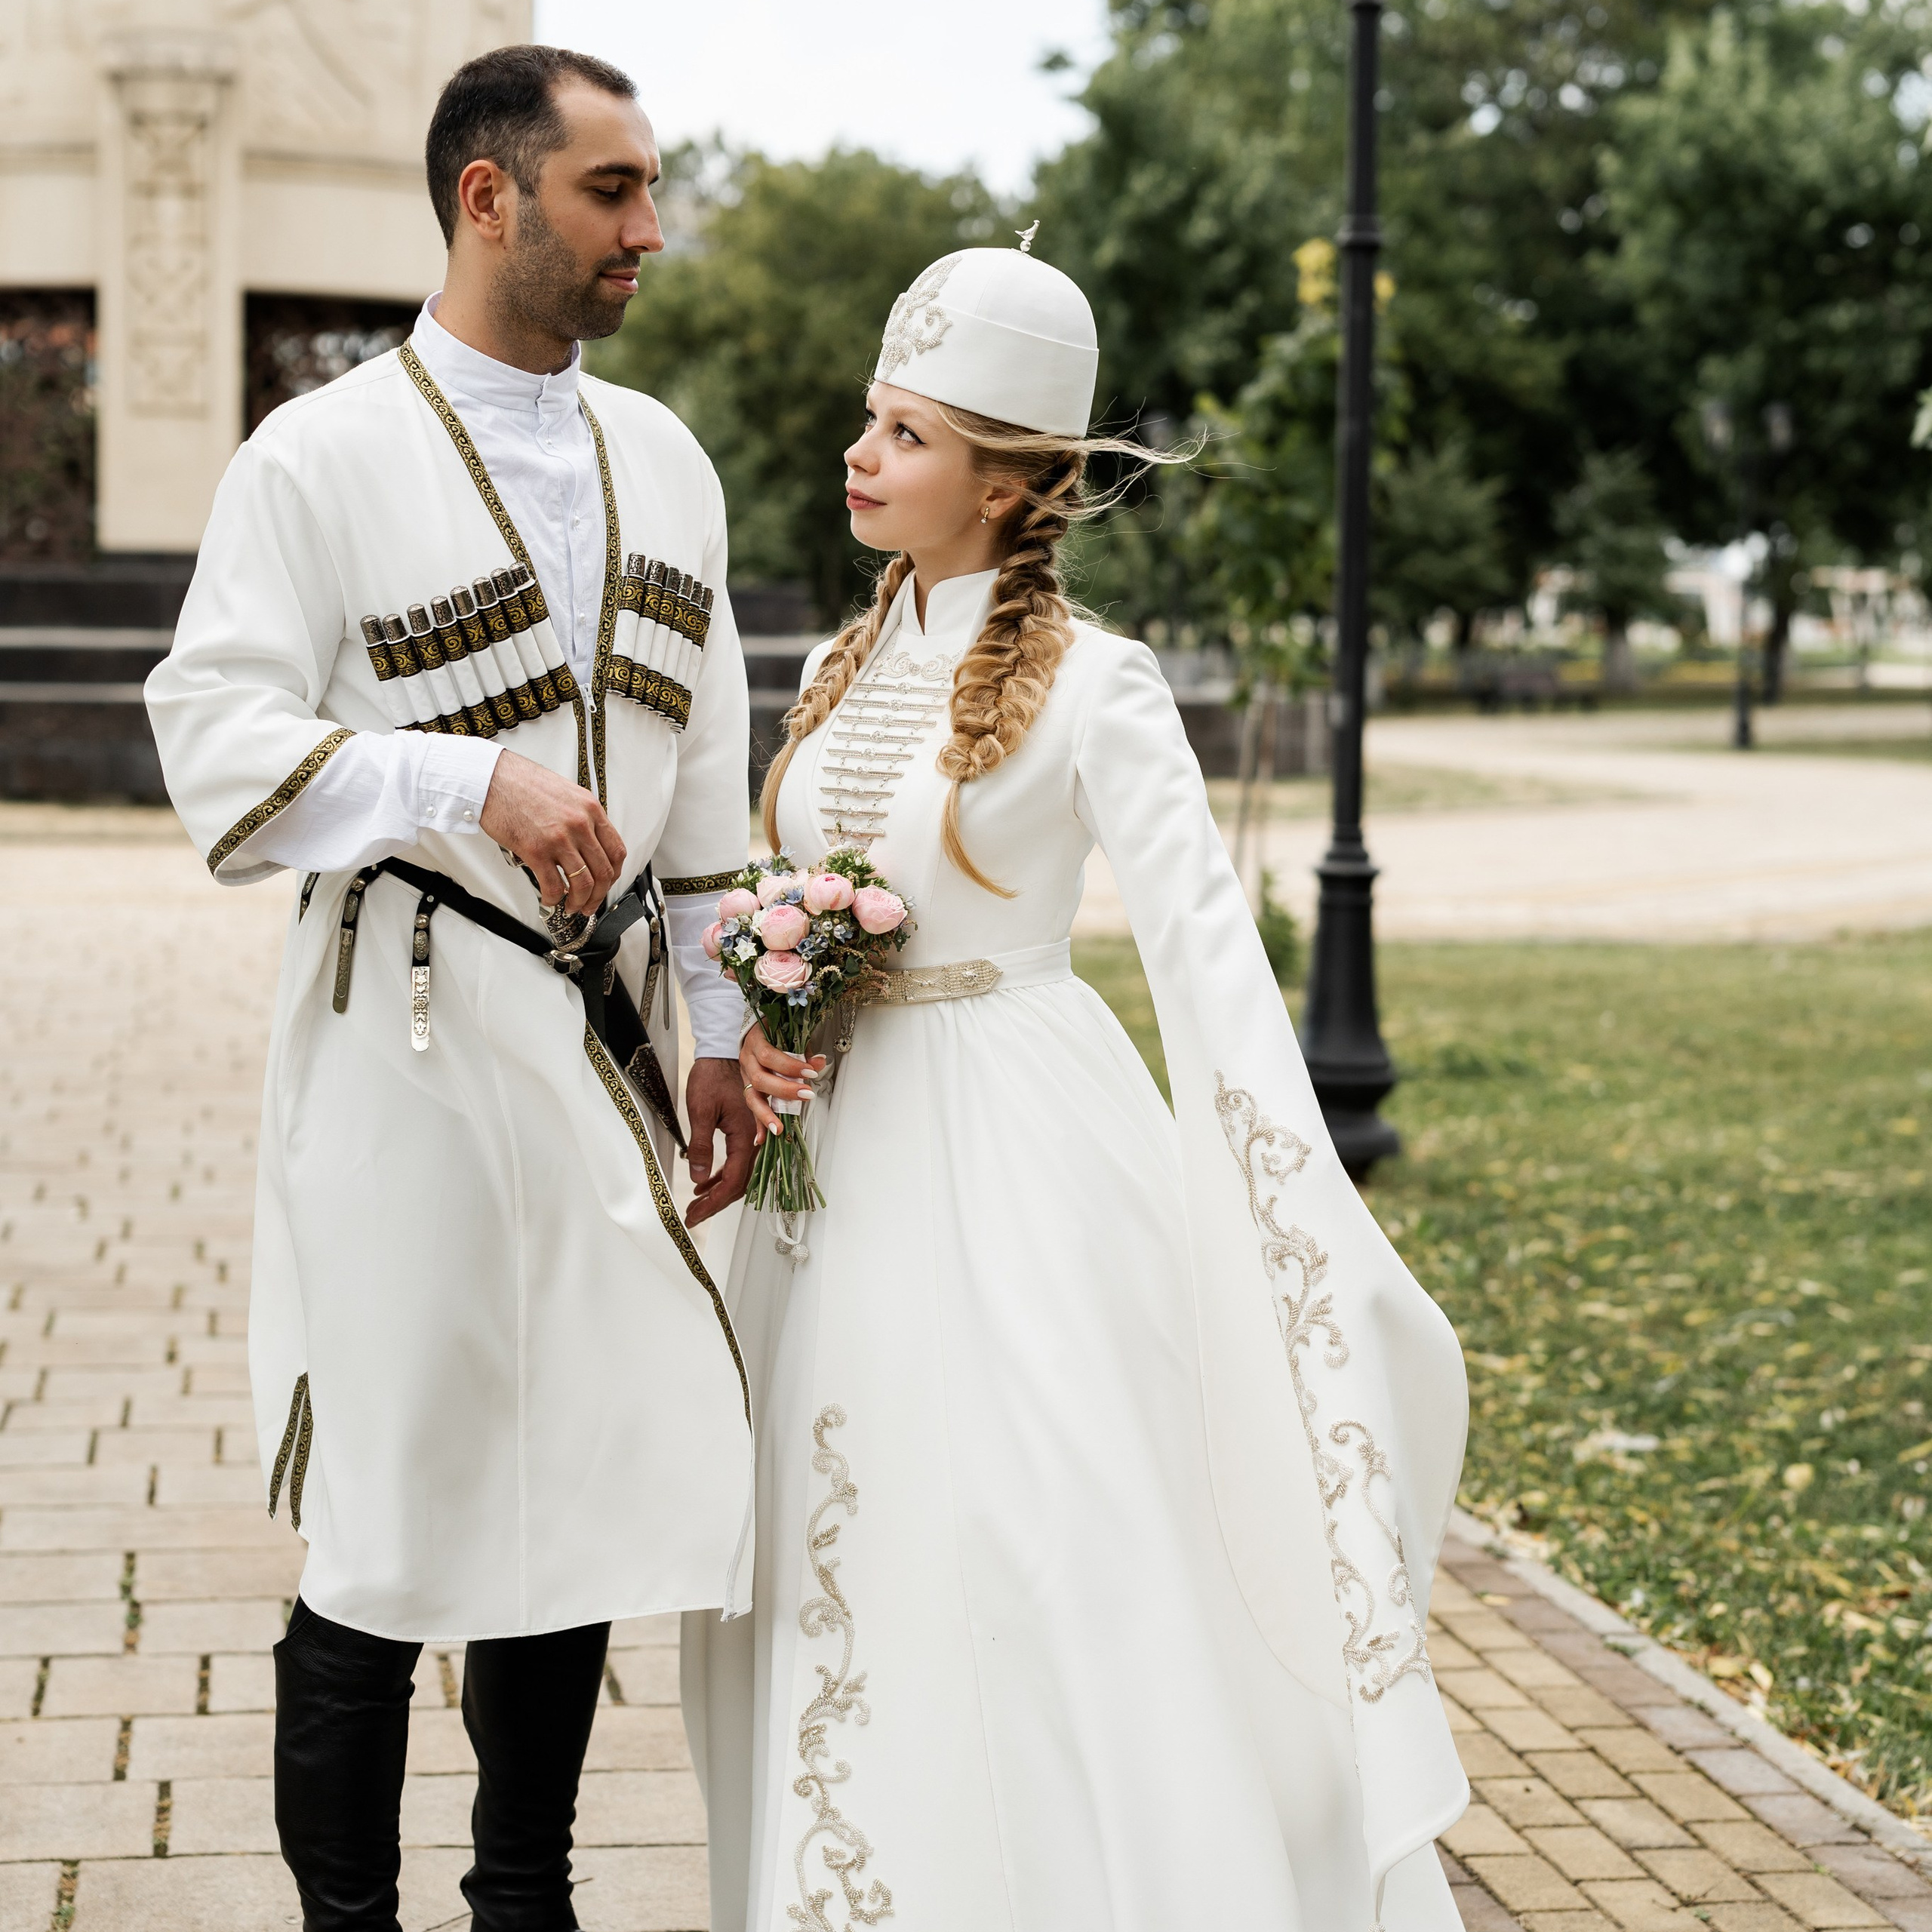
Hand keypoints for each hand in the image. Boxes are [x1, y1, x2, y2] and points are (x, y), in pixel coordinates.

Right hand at [479, 749, 625, 915]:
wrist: (492, 778)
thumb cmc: (522, 783)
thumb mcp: (566, 793)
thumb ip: (581, 817)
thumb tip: (587, 842)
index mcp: (590, 809)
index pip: (616, 851)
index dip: (614, 874)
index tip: (607, 883)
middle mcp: (580, 824)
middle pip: (603, 871)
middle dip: (599, 895)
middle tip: (590, 903)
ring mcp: (559, 838)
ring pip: (583, 883)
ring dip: (579, 901)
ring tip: (572, 906)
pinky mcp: (536, 850)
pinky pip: (554, 885)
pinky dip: (555, 898)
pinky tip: (551, 899)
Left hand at [685, 1057, 757, 1226]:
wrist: (723, 1053)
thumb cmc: (713, 1076)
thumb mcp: (700, 1111)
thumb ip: (701, 1146)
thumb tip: (699, 1177)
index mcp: (746, 1136)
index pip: (733, 1181)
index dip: (714, 1202)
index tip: (695, 1215)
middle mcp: (754, 1140)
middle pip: (739, 1183)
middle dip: (715, 1202)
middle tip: (693, 1215)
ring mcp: (751, 1136)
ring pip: (738, 1174)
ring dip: (718, 1191)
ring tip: (696, 1202)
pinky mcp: (744, 1131)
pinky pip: (736, 1161)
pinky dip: (721, 1174)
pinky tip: (705, 1180)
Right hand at [738, 1021, 825, 1141]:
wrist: (755, 1031)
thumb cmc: (773, 1031)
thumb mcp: (788, 1034)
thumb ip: (802, 1050)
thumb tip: (819, 1062)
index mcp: (755, 1043)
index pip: (769, 1056)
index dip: (790, 1065)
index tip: (810, 1071)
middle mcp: (747, 1061)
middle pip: (760, 1079)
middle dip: (784, 1090)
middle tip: (806, 1094)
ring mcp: (745, 1076)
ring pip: (752, 1098)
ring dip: (767, 1114)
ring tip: (778, 1129)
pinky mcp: (748, 1088)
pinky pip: (752, 1108)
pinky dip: (758, 1124)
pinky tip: (761, 1139)